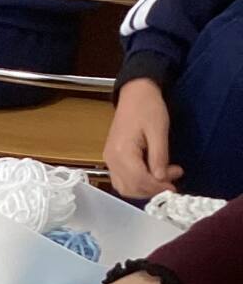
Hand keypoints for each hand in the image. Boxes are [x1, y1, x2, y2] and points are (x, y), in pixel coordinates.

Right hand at [103, 77, 180, 198]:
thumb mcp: (159, 130)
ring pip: (124, 187)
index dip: (157, 186)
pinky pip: (122, 180)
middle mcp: (111, 160)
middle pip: (130, 187)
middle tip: (172, 180)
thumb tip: (161, 178)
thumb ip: (159, 156)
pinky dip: (137, 183)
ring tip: (164, 178)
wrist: (134, 95)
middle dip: (152, 189)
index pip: (139, 180)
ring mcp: (110, 160)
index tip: (174, 186)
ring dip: (145, 189)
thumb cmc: (148, 108)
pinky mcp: (112, 159)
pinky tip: (152, 175)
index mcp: (122, 152)